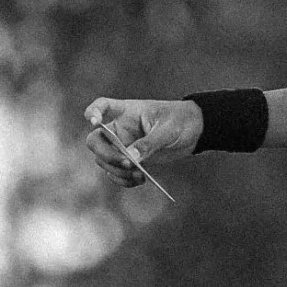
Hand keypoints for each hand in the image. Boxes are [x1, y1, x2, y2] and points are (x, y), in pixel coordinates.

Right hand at [84, 95, 203, 186]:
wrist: (193, 131)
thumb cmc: (179, 121)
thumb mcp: (167, 130)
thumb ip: (148, 143)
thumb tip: (130, 158)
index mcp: (127, 112)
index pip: (102, 106)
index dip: (93, 112)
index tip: (93, 121)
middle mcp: (120, 128)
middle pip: (95, 141)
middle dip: (106, 154)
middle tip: (127, 163)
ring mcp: (123, 145)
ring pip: (103, 161)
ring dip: (117, 171)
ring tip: (139, 175)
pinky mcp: (130, 161)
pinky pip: (116, 173)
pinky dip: (123, 179)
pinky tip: (139, 180)